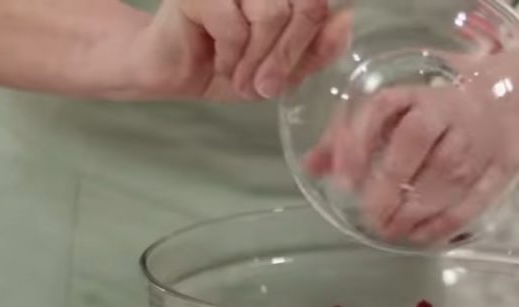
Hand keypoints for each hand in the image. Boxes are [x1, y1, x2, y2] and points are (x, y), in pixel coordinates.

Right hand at [128, 0, 350, 100]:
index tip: (296, 66)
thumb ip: (316, 47)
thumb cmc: (227, 63)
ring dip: (258, 59)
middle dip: (288, 55)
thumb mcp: (282, 66)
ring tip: (241, 78)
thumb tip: (346, 22)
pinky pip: (235, 25)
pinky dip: (232, 56)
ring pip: (273, 15)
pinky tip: (221, 63)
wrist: (173, 72)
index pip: (321, 4)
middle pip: (307, 6)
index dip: (315, 38)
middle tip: (265, 86)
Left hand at [303, 49, 518, 244]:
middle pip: (414, 144)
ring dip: (415, 210)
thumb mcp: (398, 111)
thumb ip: (353, 136)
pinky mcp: (501, 167)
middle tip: (371, 217)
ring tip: (391, 231)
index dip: (358, 144)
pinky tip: (422, 238)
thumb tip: (312, 167)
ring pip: (446, 175)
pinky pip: (475, 198)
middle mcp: (449, 113)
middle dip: (388, 186)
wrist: (512, 98)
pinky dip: (447, 223)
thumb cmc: (439, 110)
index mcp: (418, 95)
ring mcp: (478, 141)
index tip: (343, 181)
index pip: (381, 110)